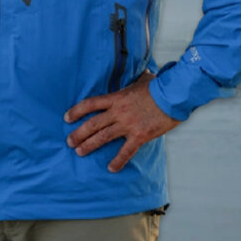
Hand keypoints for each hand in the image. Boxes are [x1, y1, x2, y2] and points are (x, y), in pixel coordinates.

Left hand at [64, 71, 178, 172]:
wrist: (174, 95)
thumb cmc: (160, 86)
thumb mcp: (144, 79)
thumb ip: (138, 79)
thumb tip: (144, 72)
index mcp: (117, 98)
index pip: (91, 104)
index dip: (76, 111)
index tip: (67, 118)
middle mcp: (118, 112)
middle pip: (93, 123)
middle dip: (79, 133)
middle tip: (69, 142)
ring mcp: (128, 124)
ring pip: (103, 137)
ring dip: (89, 145)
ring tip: (79, 152)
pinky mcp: (140, 135)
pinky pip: (126, 151)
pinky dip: (118, 161)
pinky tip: (110, 168)